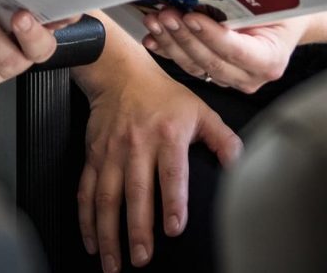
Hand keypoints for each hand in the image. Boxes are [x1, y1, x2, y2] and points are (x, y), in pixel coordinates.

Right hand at [78, 63, 240, 270]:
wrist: (120, 73)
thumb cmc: (163, 95)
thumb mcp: (200, 110)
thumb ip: (222, 138)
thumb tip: (240, 162)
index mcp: (167, 136)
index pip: (171, 173)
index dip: (173, 201)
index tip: (174, 227)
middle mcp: (137, 146)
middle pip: (136, 192)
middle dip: (137, 229)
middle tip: (142, 257)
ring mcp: (111, 153)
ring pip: (106, 197)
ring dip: (108, 232)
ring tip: (112, 262)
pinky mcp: (93, 156)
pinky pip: (86, 191)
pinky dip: (86, 219)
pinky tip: (91, 241)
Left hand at [140, 12, 302, 94]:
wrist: (287, 23)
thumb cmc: (283, 10)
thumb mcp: (272, 2)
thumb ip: (245, 2)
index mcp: (270, 60)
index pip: (235, 50)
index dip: (211, 35)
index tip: (191, 17)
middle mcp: (250, 76)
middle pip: (211, 60)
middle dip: (184, 36)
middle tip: (166, 14)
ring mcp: (231, 80)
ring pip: (195, 65)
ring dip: (171, 42)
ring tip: (156, 21)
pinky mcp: (215, 75)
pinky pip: (188, 65)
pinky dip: (168, 50)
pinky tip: (153, 37)